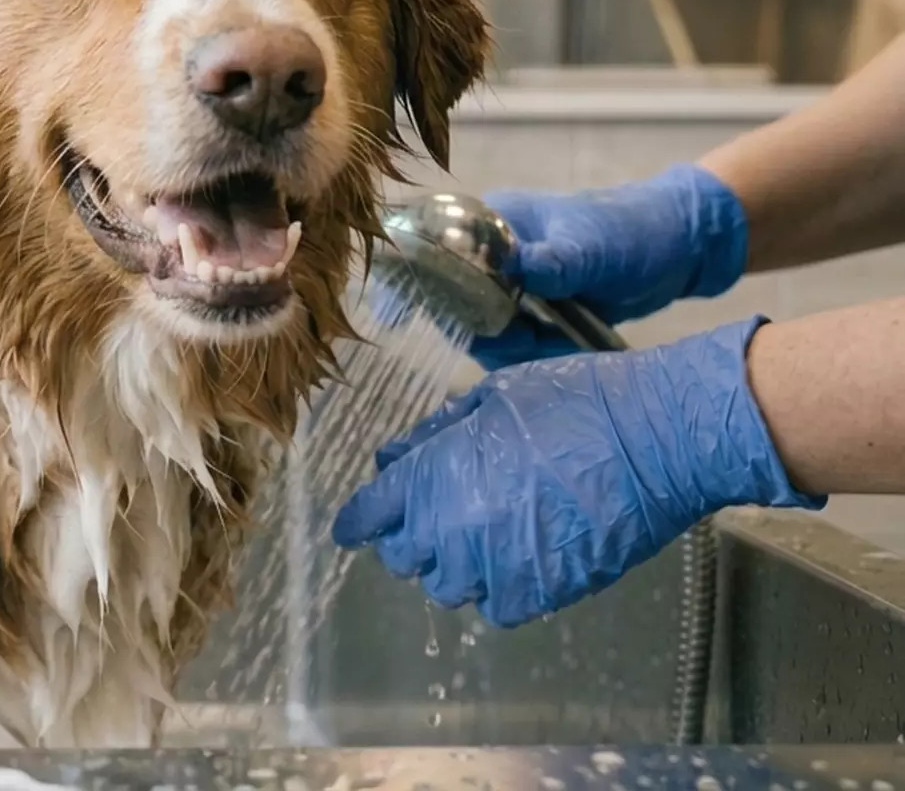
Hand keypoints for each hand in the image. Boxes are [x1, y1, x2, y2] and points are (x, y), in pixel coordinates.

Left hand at [333, 317, 820, 627]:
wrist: (654, 440)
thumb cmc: (573, 403)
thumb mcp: (491, 398)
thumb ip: (434, 434)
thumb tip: (394, 457)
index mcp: (431, 477)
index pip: (368, 515)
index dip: (355, 521)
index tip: (351, 527)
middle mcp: (452, 530)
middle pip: (402, 556)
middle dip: (408, 536)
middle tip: (431, 514)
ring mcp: (496, 567)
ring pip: (447, 586)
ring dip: (452, 564)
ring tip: (479, 535)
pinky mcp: (542, 593)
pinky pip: (496, 607)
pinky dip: (498, 588)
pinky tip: (514, 560)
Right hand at [470, 164, 748, 367]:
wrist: (683, 247)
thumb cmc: (633, 232)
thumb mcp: (590, 248)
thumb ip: (548, 262)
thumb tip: (507, 272)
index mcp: (495, 222)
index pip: (444, 259)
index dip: (442, 293)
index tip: (451, 321)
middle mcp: (495, 253)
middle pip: (461, 301)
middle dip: (491, 331)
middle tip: (531, 342)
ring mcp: (515, 282)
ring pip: (488, 327)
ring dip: (516, 346)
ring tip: (559, 344)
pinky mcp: (536, 308)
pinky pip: (516, 337)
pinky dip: (534, 351)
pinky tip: (562, 349)